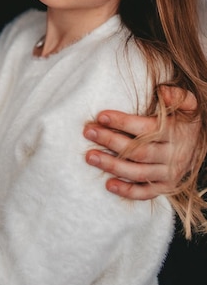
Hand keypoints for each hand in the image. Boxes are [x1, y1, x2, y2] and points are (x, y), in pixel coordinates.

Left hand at [83, 87, 198, 199]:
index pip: (145, 128)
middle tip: (88, 132)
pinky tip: (108, 185)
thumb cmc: (185, 120)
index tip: (100, 116)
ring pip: (138, 173)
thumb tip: (161, 91)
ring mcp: (169, 174)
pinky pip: (146, 193)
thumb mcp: (188, 104)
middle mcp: (173, 156)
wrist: (201, 144)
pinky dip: (127, 192)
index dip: (122, 122)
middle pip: (138, 151)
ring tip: (90, 156)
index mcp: (176, 133)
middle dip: (110, 141)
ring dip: (112, 166)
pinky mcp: (165, 187)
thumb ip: (178, 95)